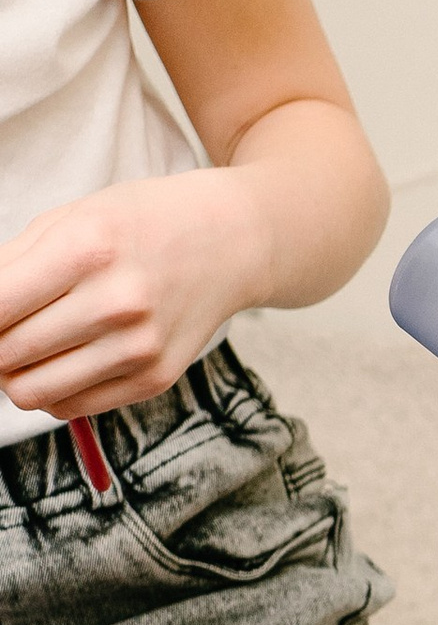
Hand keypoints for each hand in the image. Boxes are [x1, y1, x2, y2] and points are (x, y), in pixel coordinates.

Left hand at [0, 171, 272, 418]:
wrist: (228, 243)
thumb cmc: (141, 223)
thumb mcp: (70, 218)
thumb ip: (10, 264)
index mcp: (88, 249)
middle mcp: (116, 303)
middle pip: (7, 353)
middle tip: (4, 327)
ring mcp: (139, 348)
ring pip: (32, 391)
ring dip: (15, 373)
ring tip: (25, 347)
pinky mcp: (153, 379)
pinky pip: (70, 406)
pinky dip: (51, 389)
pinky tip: (62, 360)